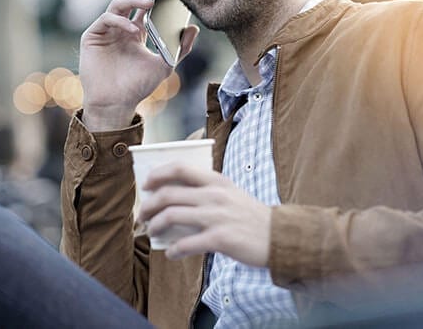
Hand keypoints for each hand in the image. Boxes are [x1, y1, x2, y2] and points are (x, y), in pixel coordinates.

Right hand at [79, 0, 197, 130]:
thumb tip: (194, 28)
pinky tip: (133, 29)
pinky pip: (106, 19)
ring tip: (149, 1)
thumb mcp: (165, 64)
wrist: (116, 104)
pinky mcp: (92, 36)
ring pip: (117, 3)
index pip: (143, 5)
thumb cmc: (138, 86)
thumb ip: (180, 47)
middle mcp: (120, 27)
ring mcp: (105, 30)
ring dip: (133, 0)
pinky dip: (120, 21)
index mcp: (136, 31)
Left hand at [137, 162, 271, 266]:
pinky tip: (171, 254)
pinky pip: (186, 244)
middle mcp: (214, 195)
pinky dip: (173, 250)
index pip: (179, 168)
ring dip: (155, 226)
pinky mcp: (220, 239)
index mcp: (216, 181)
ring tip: (152, 233)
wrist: (280, 237)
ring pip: (172, 216)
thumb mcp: (231, 194)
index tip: (146, 184)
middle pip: (168, 194)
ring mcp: (216, 217)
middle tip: (142, 216)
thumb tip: (174, 199)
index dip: (158, 174)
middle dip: (148, 206)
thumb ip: (206, 192)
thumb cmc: (251, 217)